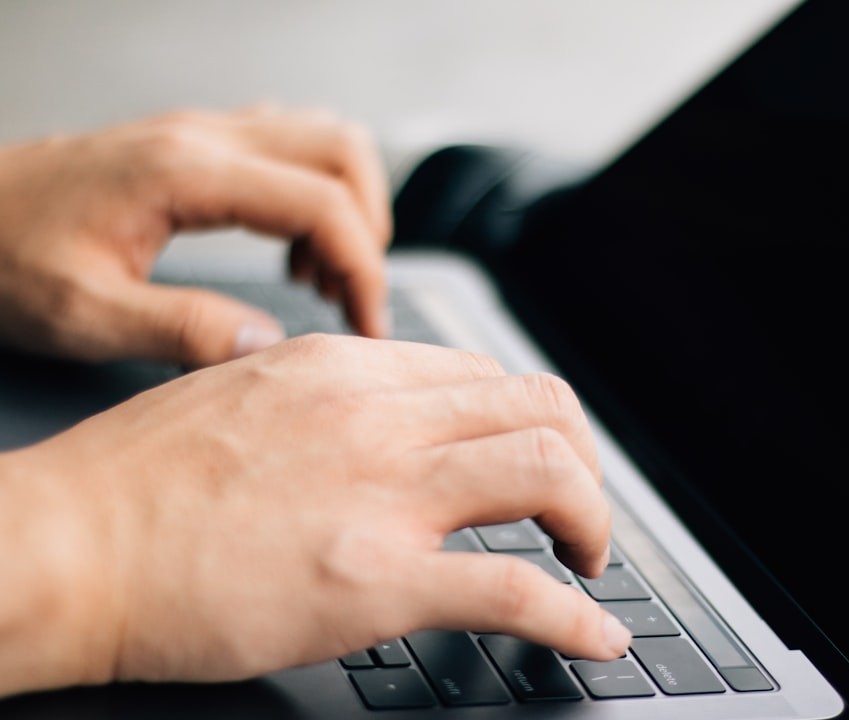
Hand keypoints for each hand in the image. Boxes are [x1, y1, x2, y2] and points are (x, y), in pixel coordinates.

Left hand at [0, 106, 391, 367]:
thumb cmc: (3, 254)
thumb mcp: (82, 312)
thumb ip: (181, 329)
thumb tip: (267, 345)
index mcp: (184, 172)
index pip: (320, 201)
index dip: (363, 267)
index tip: (366, 325)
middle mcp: (203, 136)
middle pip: (342, 152)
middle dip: (368, 230)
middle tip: (351, 299)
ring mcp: (202, 132)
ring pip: (323, 138)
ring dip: (347, 206)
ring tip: (320, 275)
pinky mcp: (197, 144)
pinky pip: (290, 146)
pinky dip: (317, 194)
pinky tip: (288, 247)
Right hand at [0, 334, 630, 696]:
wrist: (64, 545)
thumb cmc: (132, 482)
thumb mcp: (240, 394)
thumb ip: (321, 400)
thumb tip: (377, 421)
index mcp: (344, 369)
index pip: (480, 374)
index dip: (527, 418)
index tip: (534, 453)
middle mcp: (378, 415)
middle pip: (538, 408)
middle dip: (581, 460)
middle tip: (576, 506)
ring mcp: (383, 493)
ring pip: (550, 474)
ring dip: (593, 520)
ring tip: (588, 559)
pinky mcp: (376, 580)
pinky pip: (515, 589)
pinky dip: (573, 615)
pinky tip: (593, 634)